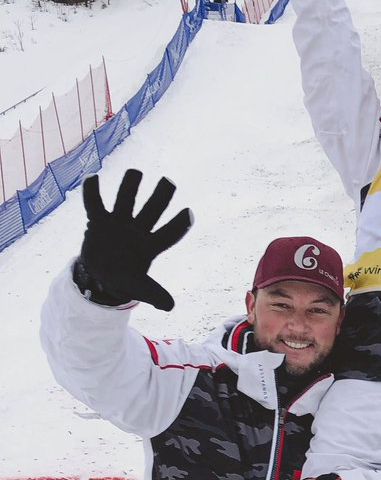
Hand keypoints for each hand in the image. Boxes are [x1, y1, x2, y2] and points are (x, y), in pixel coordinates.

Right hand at [77, 171, 191, 310]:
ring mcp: (119, 223)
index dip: (180, 225)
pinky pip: (95, 203)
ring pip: (127, 200)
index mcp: (151, 246)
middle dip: (161, 196)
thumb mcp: (141, 289)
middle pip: (152, 210)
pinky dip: (92, 192)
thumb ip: (155, 295)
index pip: (170, 233)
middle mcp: (138, 230)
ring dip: (130, 186)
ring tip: (135, 172)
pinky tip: (92, 178)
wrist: (102, 277)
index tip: (189, 212)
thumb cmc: (126, 280)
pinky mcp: (99, 221)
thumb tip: (170, 307)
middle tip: (169, 182)